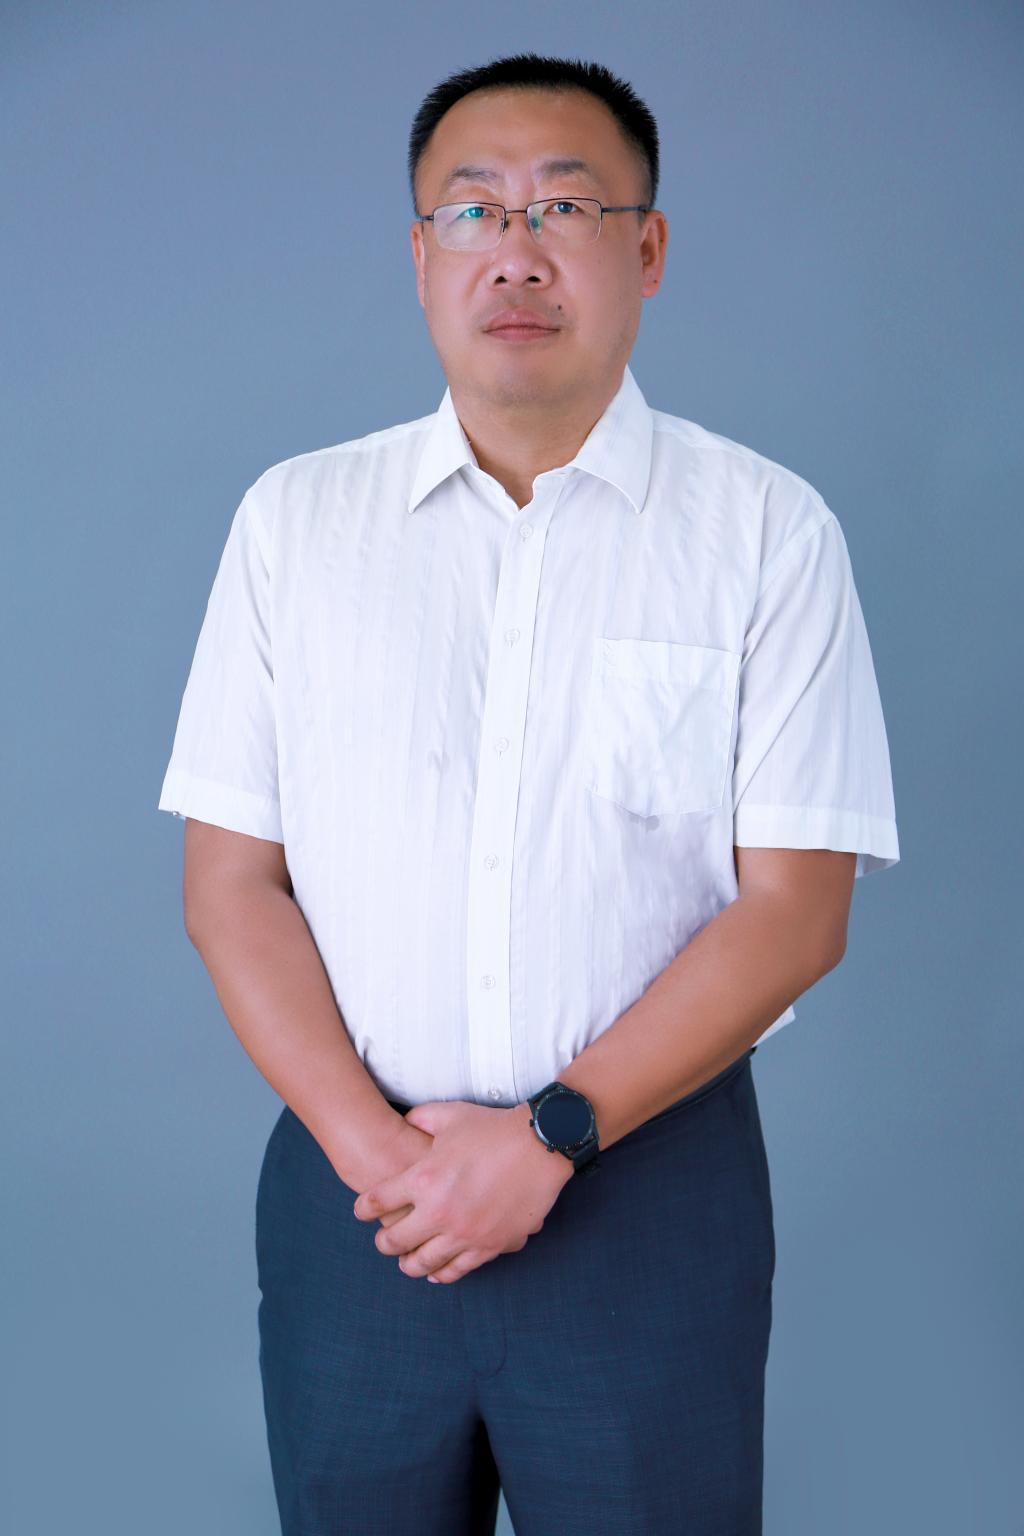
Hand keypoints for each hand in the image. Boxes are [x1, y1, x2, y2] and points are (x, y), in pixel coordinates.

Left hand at [352, 1100, 572, 1284]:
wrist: (539, 1146)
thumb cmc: (493, 1128)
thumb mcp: (449, 1115)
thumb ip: (419, 1119)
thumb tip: (404, 1123)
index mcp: (423, 1178)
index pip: (377, 1202)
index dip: (364, 1208)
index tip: (362, 1211)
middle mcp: (438, 1211)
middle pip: (394, 1241)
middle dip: (383, 1242)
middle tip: (383, 1241)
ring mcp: (463, 1233)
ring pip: (422, 1263)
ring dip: (409, 1264)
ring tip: (406, 1261)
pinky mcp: (488, 1246)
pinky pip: (456, 1270)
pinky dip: (441, 1272)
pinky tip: (436, 1271)